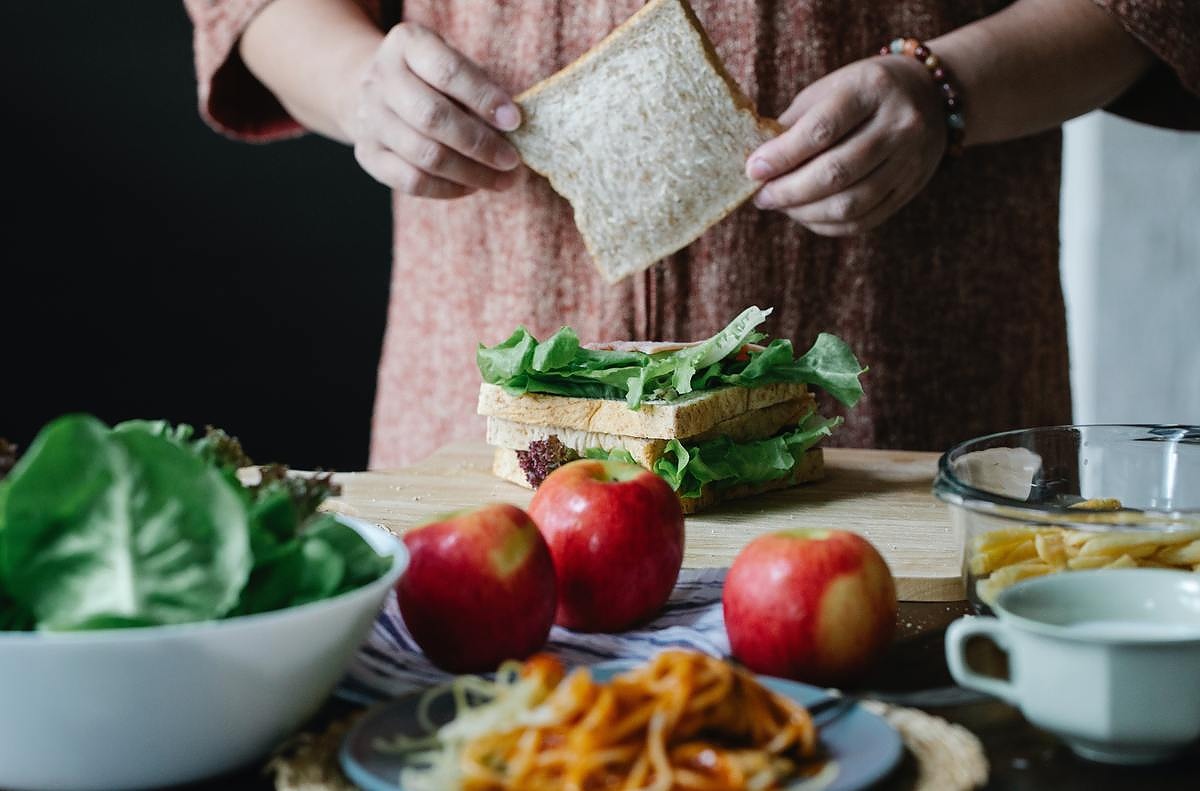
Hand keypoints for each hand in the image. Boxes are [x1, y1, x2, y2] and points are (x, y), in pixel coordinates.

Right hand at [348, 23, 522, 197]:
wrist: (378, 91)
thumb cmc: (432, 79)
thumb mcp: (453, 65)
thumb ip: (479, 89)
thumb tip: (511, 126)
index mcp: (406, 44)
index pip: (447, 72)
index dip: (483, 98)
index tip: (515, 121)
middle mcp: (381, 79)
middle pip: (432, 117)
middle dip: (479, 143)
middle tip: (511, 160)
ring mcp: (370, 119)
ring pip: (424, 155)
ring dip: (471, 172)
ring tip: (502, 180)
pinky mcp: (368, 155)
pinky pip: (411, 181)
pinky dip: (448, 189)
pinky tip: (472, 186)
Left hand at [746, 56, 946, 235]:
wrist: (931, 95)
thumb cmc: (862, 91)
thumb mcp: (829, 89)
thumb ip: (795, 124)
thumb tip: (757, 164)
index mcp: (872, 88)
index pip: (821, 130)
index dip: (782, 156)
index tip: (752, 170)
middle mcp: (899, 124)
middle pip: (836, 173)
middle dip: (789, 191)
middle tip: (762, 196)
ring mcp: (910, 159)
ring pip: (850, 204)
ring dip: (805, 213)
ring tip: (781, 206)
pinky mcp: (911, 188)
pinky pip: (864, 221)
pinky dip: (827, 225)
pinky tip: (806, 216)